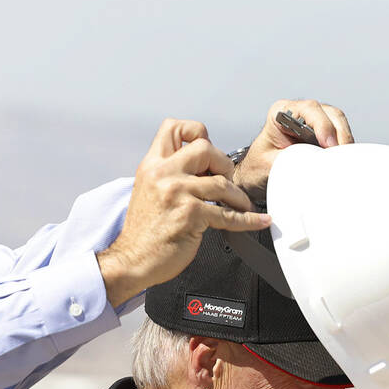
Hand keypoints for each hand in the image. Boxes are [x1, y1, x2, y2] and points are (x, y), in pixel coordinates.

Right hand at [97, 119, 269, 305]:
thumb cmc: (142, 232)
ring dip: (238, 197)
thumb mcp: (147, 191)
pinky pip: (228, 215)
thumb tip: (201, 167)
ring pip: (222, 183)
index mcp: (152, 166)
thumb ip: (169, 174)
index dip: (196, 132)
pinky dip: (248, 220)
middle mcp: (163, 174)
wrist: (131, 260)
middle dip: (223, 163)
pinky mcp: (191, 215)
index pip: (174, 128)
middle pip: (205, 148)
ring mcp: (177, 193)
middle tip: (227, 179)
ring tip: (241, 205)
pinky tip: (257, 220)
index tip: (207, 148)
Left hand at [233, 99, 354, 201]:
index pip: (309, 109)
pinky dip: (343, 146)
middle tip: (341, 154)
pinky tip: (343, 158)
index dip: (323, 125)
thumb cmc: (258, 166)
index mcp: (280, 112)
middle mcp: (299, 112)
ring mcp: (313, 122)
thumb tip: (312, 162)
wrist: (256, 174)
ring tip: (345, 158)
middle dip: (339, 133)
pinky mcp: (322, 135)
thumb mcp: (268, 163)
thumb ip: (289, 160)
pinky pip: (339, 135)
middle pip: (329, 113)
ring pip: (338, 123)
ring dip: (344, 140)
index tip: (328, 144)